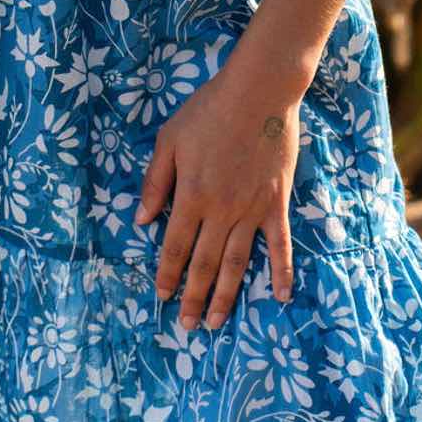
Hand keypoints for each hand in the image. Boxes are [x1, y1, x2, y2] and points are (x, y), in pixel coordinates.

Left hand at [134, 66, 299, 329]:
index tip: (162, 296)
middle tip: (189, 326)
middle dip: (194, 297)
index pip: (176, 245)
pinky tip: (281, 296)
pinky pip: (279, 244)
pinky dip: (280, 271)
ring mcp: (251, 210)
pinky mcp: (276, 204)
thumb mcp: (169, 139)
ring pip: (237, 263)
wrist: (257, 94)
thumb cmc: (208, 111)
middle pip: (205, 263)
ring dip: (226, 295)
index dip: (168, 274)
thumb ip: (155, 182)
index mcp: (191, 195)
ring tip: (218, 322)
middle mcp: (221, 211)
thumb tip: (140, 220)